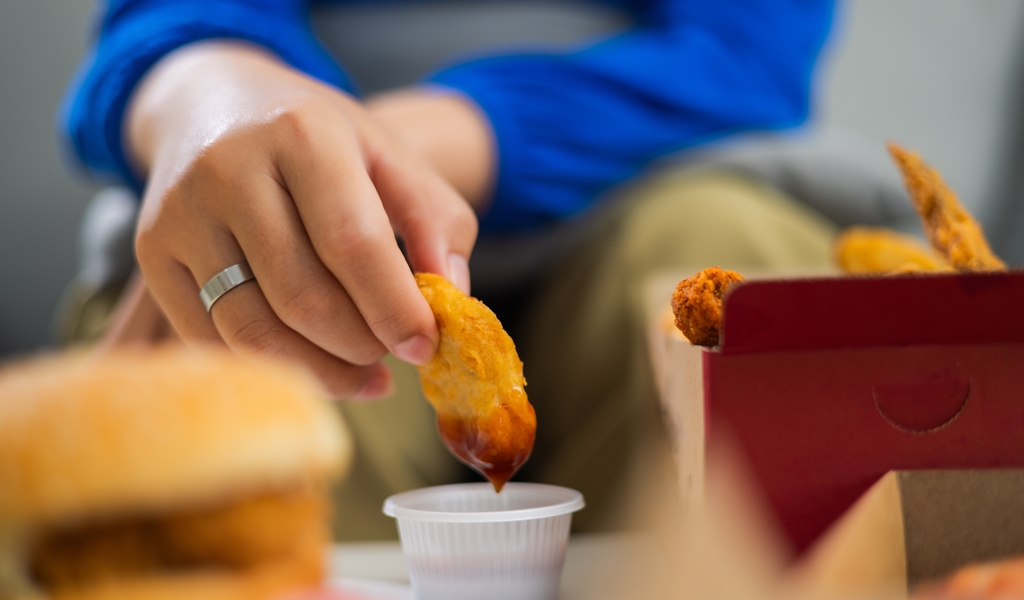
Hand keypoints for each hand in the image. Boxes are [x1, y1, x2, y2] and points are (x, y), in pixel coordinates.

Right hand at [126, 42, 477, 398]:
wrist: (211, 102)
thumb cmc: (315, 137)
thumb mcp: (388, 154)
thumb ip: (436, 220)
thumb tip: (451, 299)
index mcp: (302, 135)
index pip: (353, 243)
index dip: (394, 307)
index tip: (425, 346)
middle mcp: (230, 169)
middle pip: (302, 296)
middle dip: (360, 345)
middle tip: (392, 357)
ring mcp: (181, 213)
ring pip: (252, 328)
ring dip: (319, 370)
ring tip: (363, 375)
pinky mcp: (151, 251)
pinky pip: (211, 337)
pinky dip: (270, 365)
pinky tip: (309, 363)